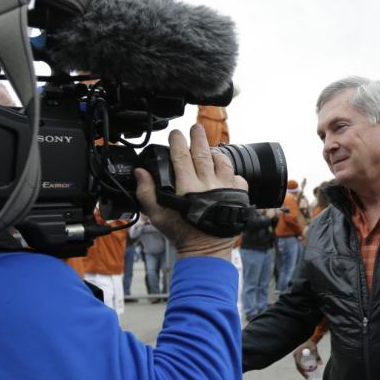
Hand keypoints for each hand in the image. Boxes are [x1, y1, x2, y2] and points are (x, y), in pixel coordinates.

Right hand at [134, 123, 246, 261]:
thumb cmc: (181, 233)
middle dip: (198, 138)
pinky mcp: (238, 197)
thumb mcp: (157, 216)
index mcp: (187, 187)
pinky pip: (238, 178)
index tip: (175, 133)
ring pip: (222, 163)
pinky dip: (232, 173)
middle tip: (195, 128)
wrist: (206, 251)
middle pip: (203, 154)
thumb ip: (146, 193)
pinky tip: (226, 172)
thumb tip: (140, 172)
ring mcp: (225, 190)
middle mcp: (208, 185)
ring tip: (210, 149)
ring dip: (216, 153)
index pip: (181, 156)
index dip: (177, 142)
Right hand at [291, 339, 321, 379]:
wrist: (311, 341)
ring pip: (298, 367)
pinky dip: (302, 370)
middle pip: (298, 367)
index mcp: (297, 354)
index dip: (302, 369)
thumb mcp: (315, 351)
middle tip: (308, 378)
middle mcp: (295, 356)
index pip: (298, 364)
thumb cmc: (312, 345)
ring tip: (307, 378)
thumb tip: (321, 364)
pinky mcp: (298, 358)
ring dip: (302, 373)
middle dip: (302, 373)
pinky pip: (299, 365)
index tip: (308, 372)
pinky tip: (306, 374)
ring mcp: (296, 357)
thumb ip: (317, 357)